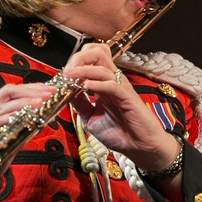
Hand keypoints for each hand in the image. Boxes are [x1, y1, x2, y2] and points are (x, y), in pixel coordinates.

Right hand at [0, 83, 55, 201]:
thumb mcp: (8, 149)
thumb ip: (20, 135)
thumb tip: (39, 124)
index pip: (12, 94)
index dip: (31, 89)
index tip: (50, 90)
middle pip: (7, 92)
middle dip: (30, 91)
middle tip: (49, 93)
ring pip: (1, 106)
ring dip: (23, 103)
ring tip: (39, 103)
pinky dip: (4, 119)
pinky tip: (17, 117)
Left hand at [65, 45, 182, 190]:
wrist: (138, 147)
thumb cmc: (119, 132)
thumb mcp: (90, 118)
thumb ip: (79, 103)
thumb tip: (64, 91)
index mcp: (103, 84)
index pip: (91, 59)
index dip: (76, 61)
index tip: (63, 74)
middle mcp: (112, 81)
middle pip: (98, 53)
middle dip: (79, 58)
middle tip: (67, 70)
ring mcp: (120, 88)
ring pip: (103, 66)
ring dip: (84, 69)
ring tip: (70, 76)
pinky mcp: (128, 97)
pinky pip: (112, 85)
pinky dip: (98, 84)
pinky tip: (86, 87)